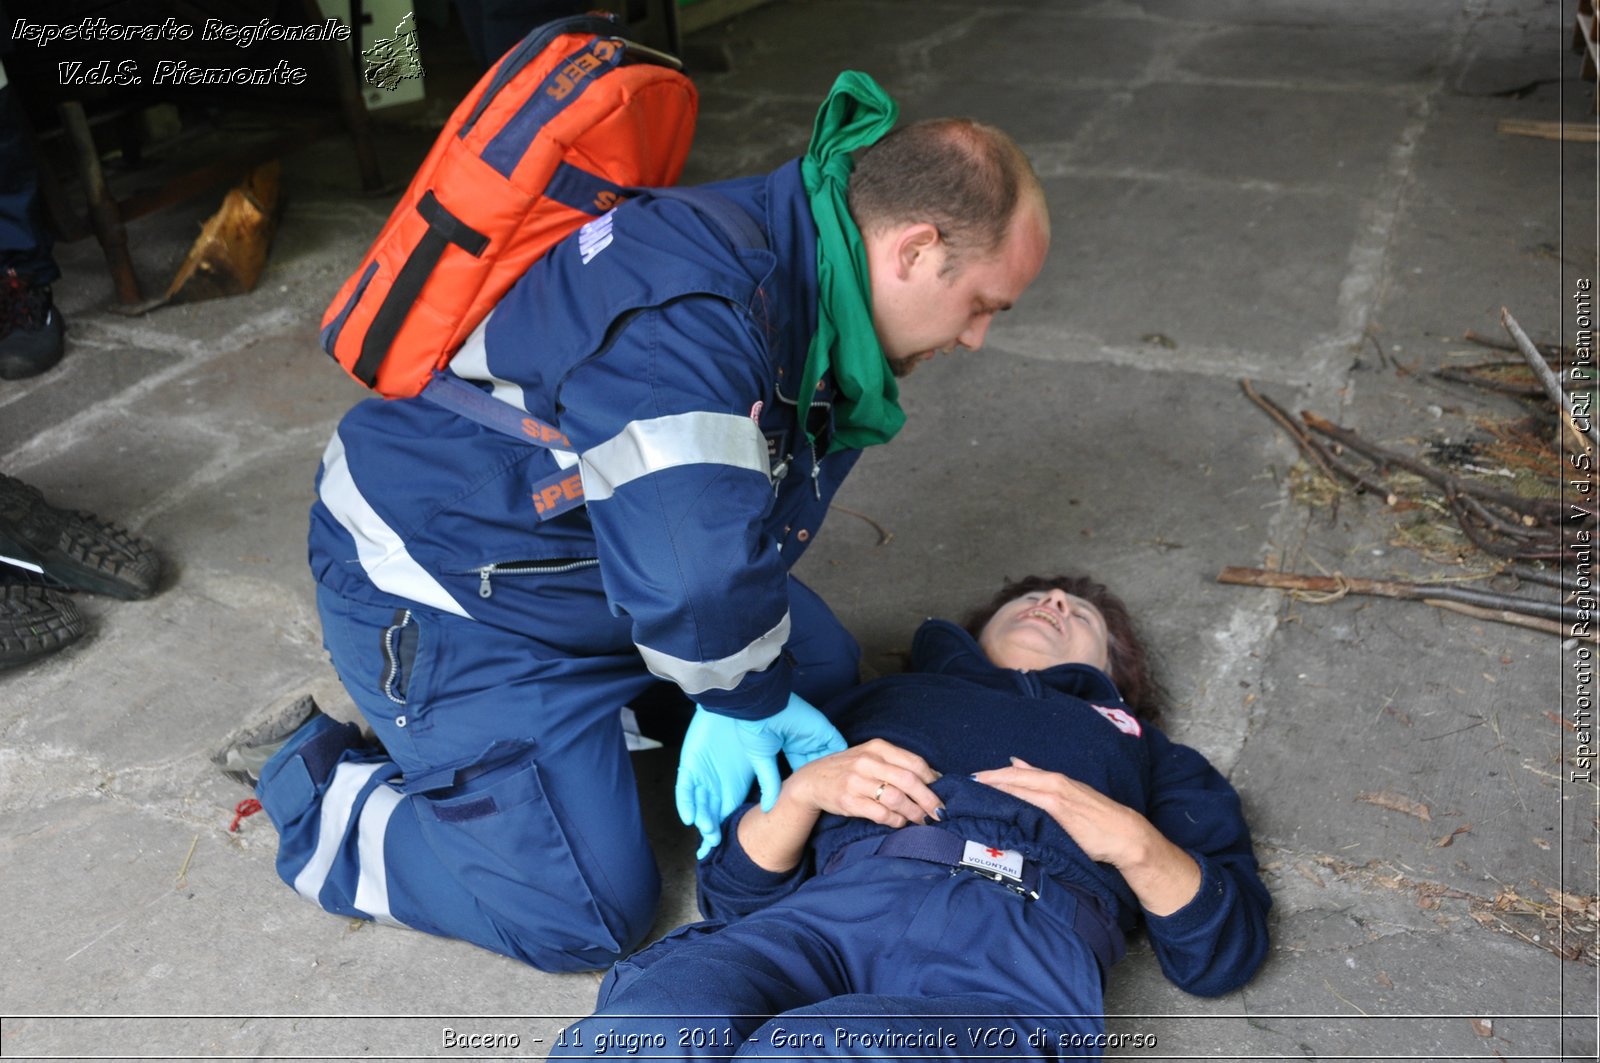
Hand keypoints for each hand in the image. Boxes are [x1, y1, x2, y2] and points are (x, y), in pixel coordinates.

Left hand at [674, 708, 755, 858]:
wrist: (738, 700)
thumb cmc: (754, 724)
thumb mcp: (764, 758)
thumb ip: (769, 782)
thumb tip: (774, 807)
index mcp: (734, 784)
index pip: (730, 814)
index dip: (728, 832)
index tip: (730, 851)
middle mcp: (717, 783)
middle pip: (712, 815)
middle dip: (712, 834)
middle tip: (714, 850)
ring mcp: (702, 775)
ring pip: (698, 806)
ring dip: (703, 820)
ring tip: (708, 833)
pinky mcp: (690, 764)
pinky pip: (684, 788)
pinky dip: (686, 803)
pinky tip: (690, 817)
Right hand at [733, 739, 943, 873]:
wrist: (811, 780)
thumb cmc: (849, 769)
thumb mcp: (871, 757)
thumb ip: (898, 764)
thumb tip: (934, 780)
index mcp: (878, 747)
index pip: (915, 762)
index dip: (934, 780)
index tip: (944, 793)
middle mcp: (868, 761)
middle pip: (910, 781)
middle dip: (930, 800)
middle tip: (940, 814)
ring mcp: (857, 781)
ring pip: (896, 798)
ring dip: (914, 813)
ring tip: (922, 820)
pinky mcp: (849, 800)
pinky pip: (880, 813)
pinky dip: (895, 820)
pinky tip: (899, 823)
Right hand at [734, 692, 846, 811]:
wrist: (764, 708)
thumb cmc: (756, 732)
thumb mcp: (762, 760)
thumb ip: (769, 783)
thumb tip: (768, 808)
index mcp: (789, 748)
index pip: (803, 768)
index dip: (810, 781)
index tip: (815, 795)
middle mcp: (804, 743)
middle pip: (820, 763)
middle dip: (827, 777)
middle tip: (836, 793)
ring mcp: (816, 736)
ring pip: (832, 756)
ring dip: (839, 769)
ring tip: (847, 787)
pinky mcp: (825, 731)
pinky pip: (839, 746)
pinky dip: (846, 758)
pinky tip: (851, 772)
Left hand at [971, 756, 1146, 864]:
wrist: (1123, 833)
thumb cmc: (1097, 818)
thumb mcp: (1069, 794)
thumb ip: (1042, 781)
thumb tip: (1016, 765)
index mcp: (1055, 780)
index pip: (1017, 773)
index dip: (993, 775)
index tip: (973, 778)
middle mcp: (1053, 782)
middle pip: (1012, 776)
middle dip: (988, 778)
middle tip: (964, 782)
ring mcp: (1055, 795)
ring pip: (1018, 786)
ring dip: (995, 786)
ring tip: (973, 789)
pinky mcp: (1059, 810)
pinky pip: (1029, 801)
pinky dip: (1011, 798)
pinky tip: (997, 802)